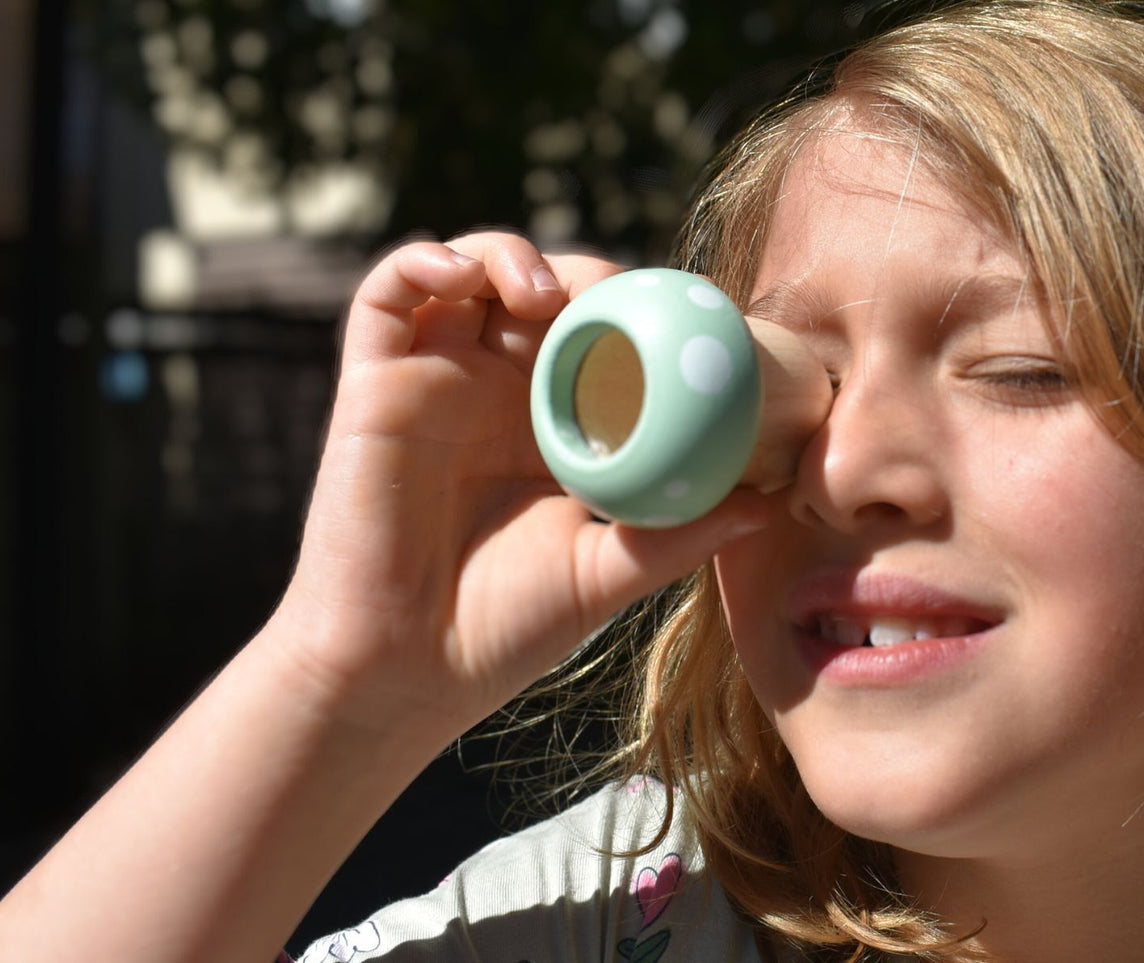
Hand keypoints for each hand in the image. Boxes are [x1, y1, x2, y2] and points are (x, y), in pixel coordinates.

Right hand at [268, 232, 767, 739]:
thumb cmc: (503, 629)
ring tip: (544, 293)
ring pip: (466, 273)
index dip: (632, 309)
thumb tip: (770, 501)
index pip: (596, 337)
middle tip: (614, 297)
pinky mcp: (373, 384)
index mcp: (550, 426)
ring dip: (507, 255)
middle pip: (537, 290)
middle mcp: (492, 393)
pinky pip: (385, 294)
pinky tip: (459, 274)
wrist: (405, 670)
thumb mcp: (607, 573)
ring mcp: (432, 382)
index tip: (679, 312)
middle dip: (578, 275)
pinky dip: (421, 260)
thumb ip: (680, 533)